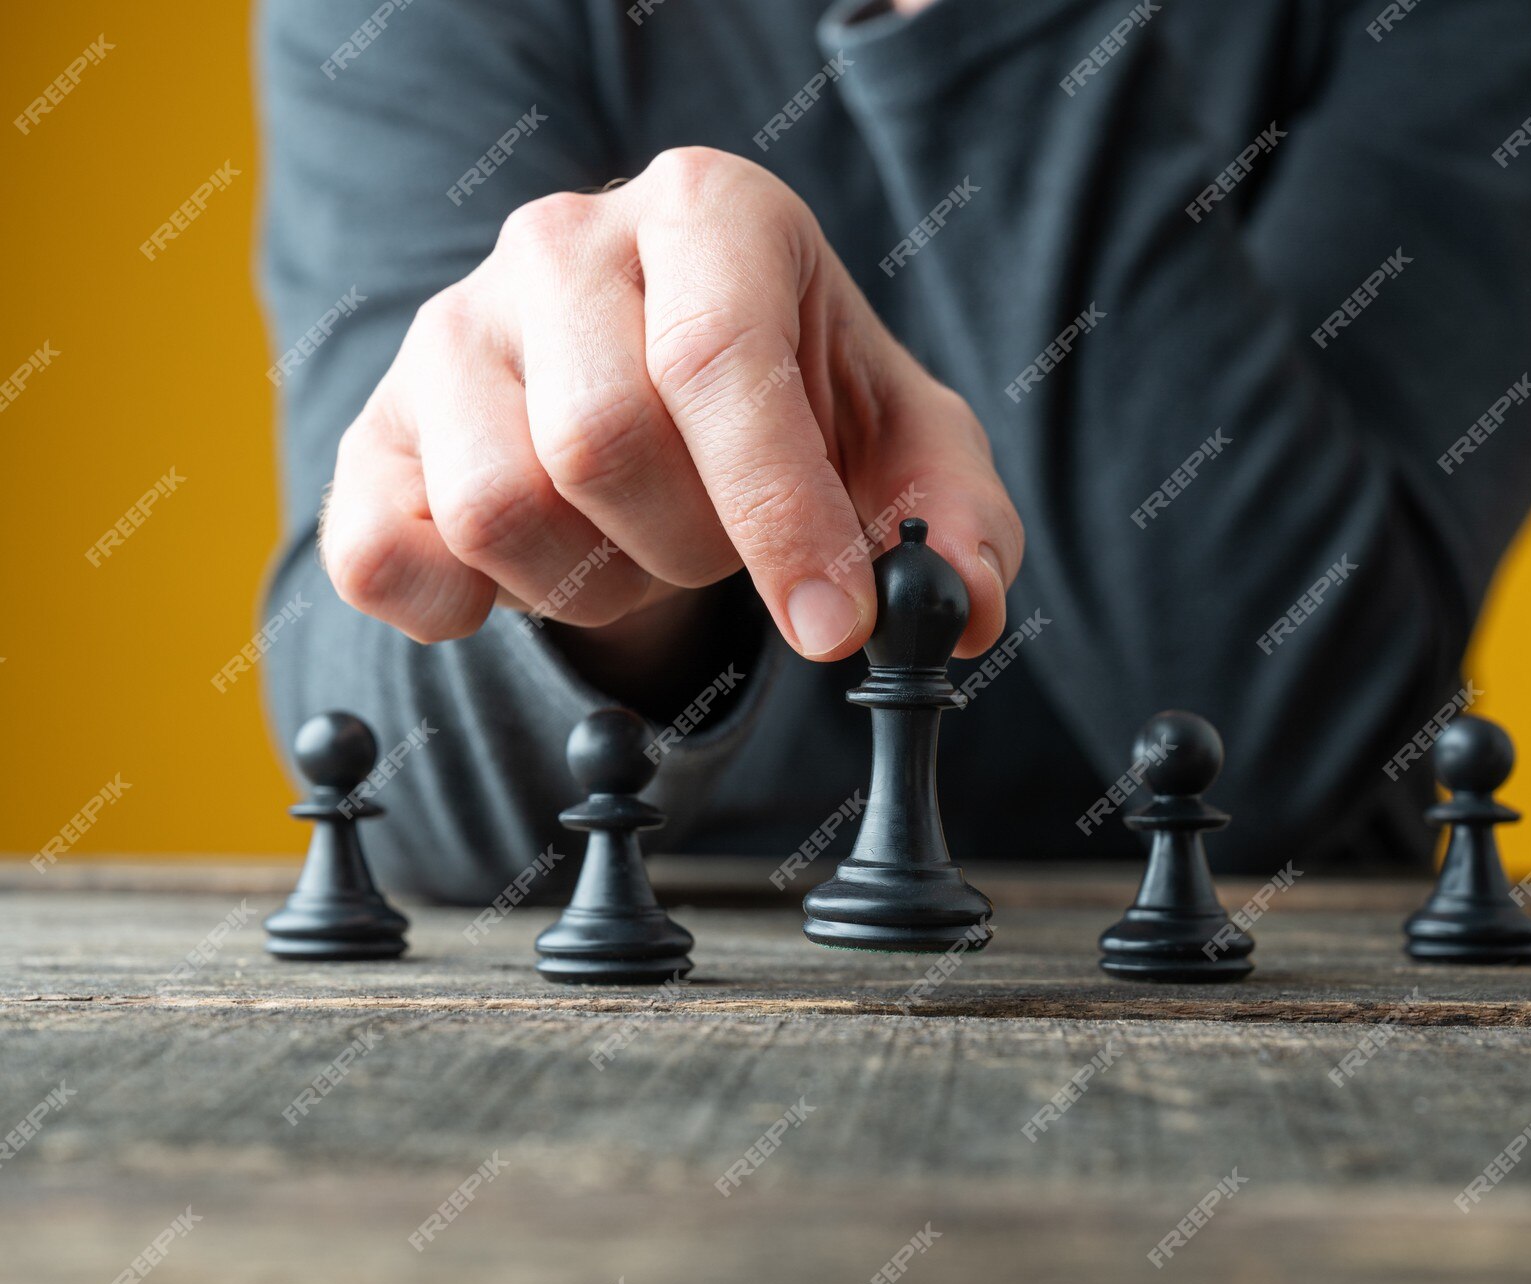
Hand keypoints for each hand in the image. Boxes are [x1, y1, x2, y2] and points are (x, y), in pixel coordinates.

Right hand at [319, 148, 1022, 662]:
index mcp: (707, 211)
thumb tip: (961, 607)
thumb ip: (956, 518)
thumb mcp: (903, 444)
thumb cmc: (796, 404)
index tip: (832, 626)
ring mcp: (449, 331)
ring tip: (640, 548)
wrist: (665, 386)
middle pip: (604, 443)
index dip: (778, 514)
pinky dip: (464, 609)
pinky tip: (532, 576)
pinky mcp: (372, 431)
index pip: (718, 360)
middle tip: (725, 548)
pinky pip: (378, 559)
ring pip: (500, 510)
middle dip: (693, 548)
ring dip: (598, 584)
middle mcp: (560, 243)